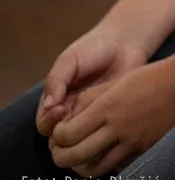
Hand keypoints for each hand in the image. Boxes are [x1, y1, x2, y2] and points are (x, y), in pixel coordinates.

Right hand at [36, 28, 150, 137]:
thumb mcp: (70, 60)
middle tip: (78, 119)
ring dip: (85, 135)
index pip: (44, 124)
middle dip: (65, 134)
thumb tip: (48, 106)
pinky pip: (103, 131)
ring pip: (82, 138)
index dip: (49, 122)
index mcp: (56, 100)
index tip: (60, 110)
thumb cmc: (93, 48)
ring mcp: (92, 115)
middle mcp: (72, 112)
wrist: (126, 41)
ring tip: (94, 118)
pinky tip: (109, 120)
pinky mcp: (111, 115)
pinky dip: (103, 130)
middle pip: (61, 138)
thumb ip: (56, 80)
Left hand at [48, 59, 174, 176]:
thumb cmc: (151, 77)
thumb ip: (89, 100)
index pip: (66, 135)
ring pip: (94, 169)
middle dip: (61, 157)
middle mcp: (117, 127)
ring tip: (83, 156)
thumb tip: (67, 120)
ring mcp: (133, 141)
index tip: (61, 132)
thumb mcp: (115, 82)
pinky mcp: (146, 148)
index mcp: (106, 108)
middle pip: (74, 157)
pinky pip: (118, 167)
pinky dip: (107, 164)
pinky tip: (108, 154)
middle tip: (63, 150)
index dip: (57, 137)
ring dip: (82, 166)